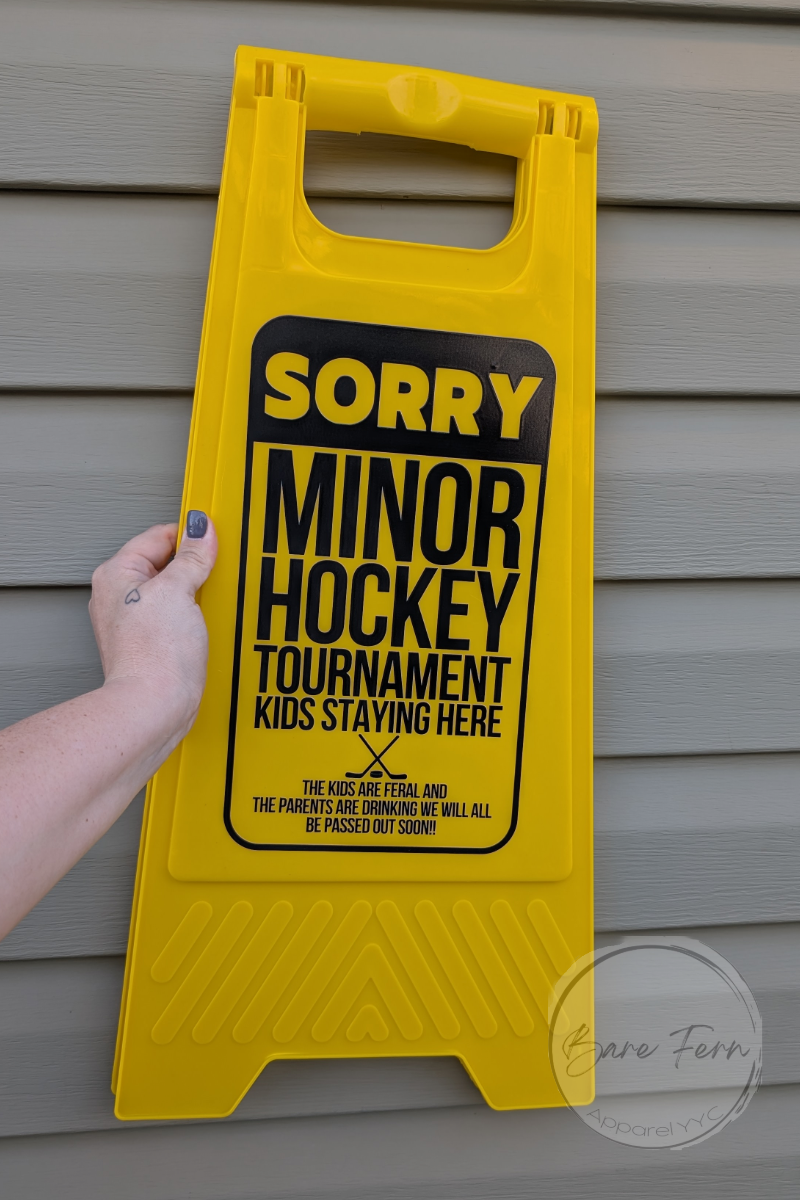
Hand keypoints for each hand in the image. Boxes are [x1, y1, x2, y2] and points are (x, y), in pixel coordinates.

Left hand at [89, 513, 217, 741]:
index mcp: (117, 574)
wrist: (153, 707)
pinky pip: (178, 617)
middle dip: (195, 568)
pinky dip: (195, 617)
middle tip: (215, 575)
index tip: (215, 541)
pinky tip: (207, 625)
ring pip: (175, 592)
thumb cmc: (153, 654)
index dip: (190, 536)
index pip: (159, 536)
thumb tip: (200, 529)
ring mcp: (136, 622)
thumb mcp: (178, 590)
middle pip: (167, 564)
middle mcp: (120, 596)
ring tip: (210, 604)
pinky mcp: (152, 643)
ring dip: (198, 594)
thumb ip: (191, 556)